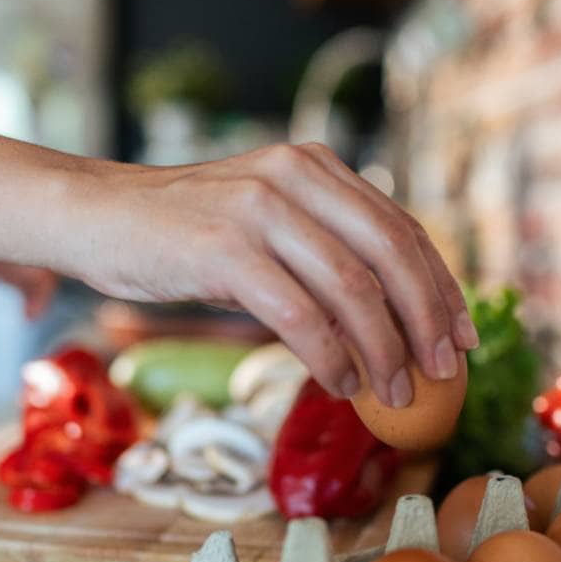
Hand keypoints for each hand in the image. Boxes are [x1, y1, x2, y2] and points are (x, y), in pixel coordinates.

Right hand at [67, 143, 477, 407]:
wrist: (97, 215)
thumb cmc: (184, 233)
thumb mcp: (264, 223)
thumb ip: (321, 249)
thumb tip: (390, 318)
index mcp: (315, 166)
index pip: (401, 227)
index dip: (441, 286)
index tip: (463, 337)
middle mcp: (295, 176)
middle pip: (391, 254)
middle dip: (426, 321)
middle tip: (442, 373)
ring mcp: (259, 209)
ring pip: (351, 288)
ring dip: (382, 351)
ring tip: (393, 395)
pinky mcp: (224, 249)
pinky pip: (298, 314)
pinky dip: (329, 357)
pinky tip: (339, 385)